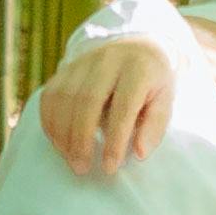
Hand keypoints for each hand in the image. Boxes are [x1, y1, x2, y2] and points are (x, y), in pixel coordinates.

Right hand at [39, 35, 175, 176]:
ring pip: (64, 98)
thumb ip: (154, 126)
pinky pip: (50, 95)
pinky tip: (59, 142)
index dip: (115, 139)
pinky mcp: (67, 67)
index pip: (124, 106)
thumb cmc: (152, 83)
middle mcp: (109, 59)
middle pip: (87, 100)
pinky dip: (50, 122)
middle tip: (82, 168)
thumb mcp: (165, 101)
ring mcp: (84, 61)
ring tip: (71, 160)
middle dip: (81, 139)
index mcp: (138, 68)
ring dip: (63, 134)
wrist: (137, 46)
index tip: (109, 167)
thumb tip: (140, 153)